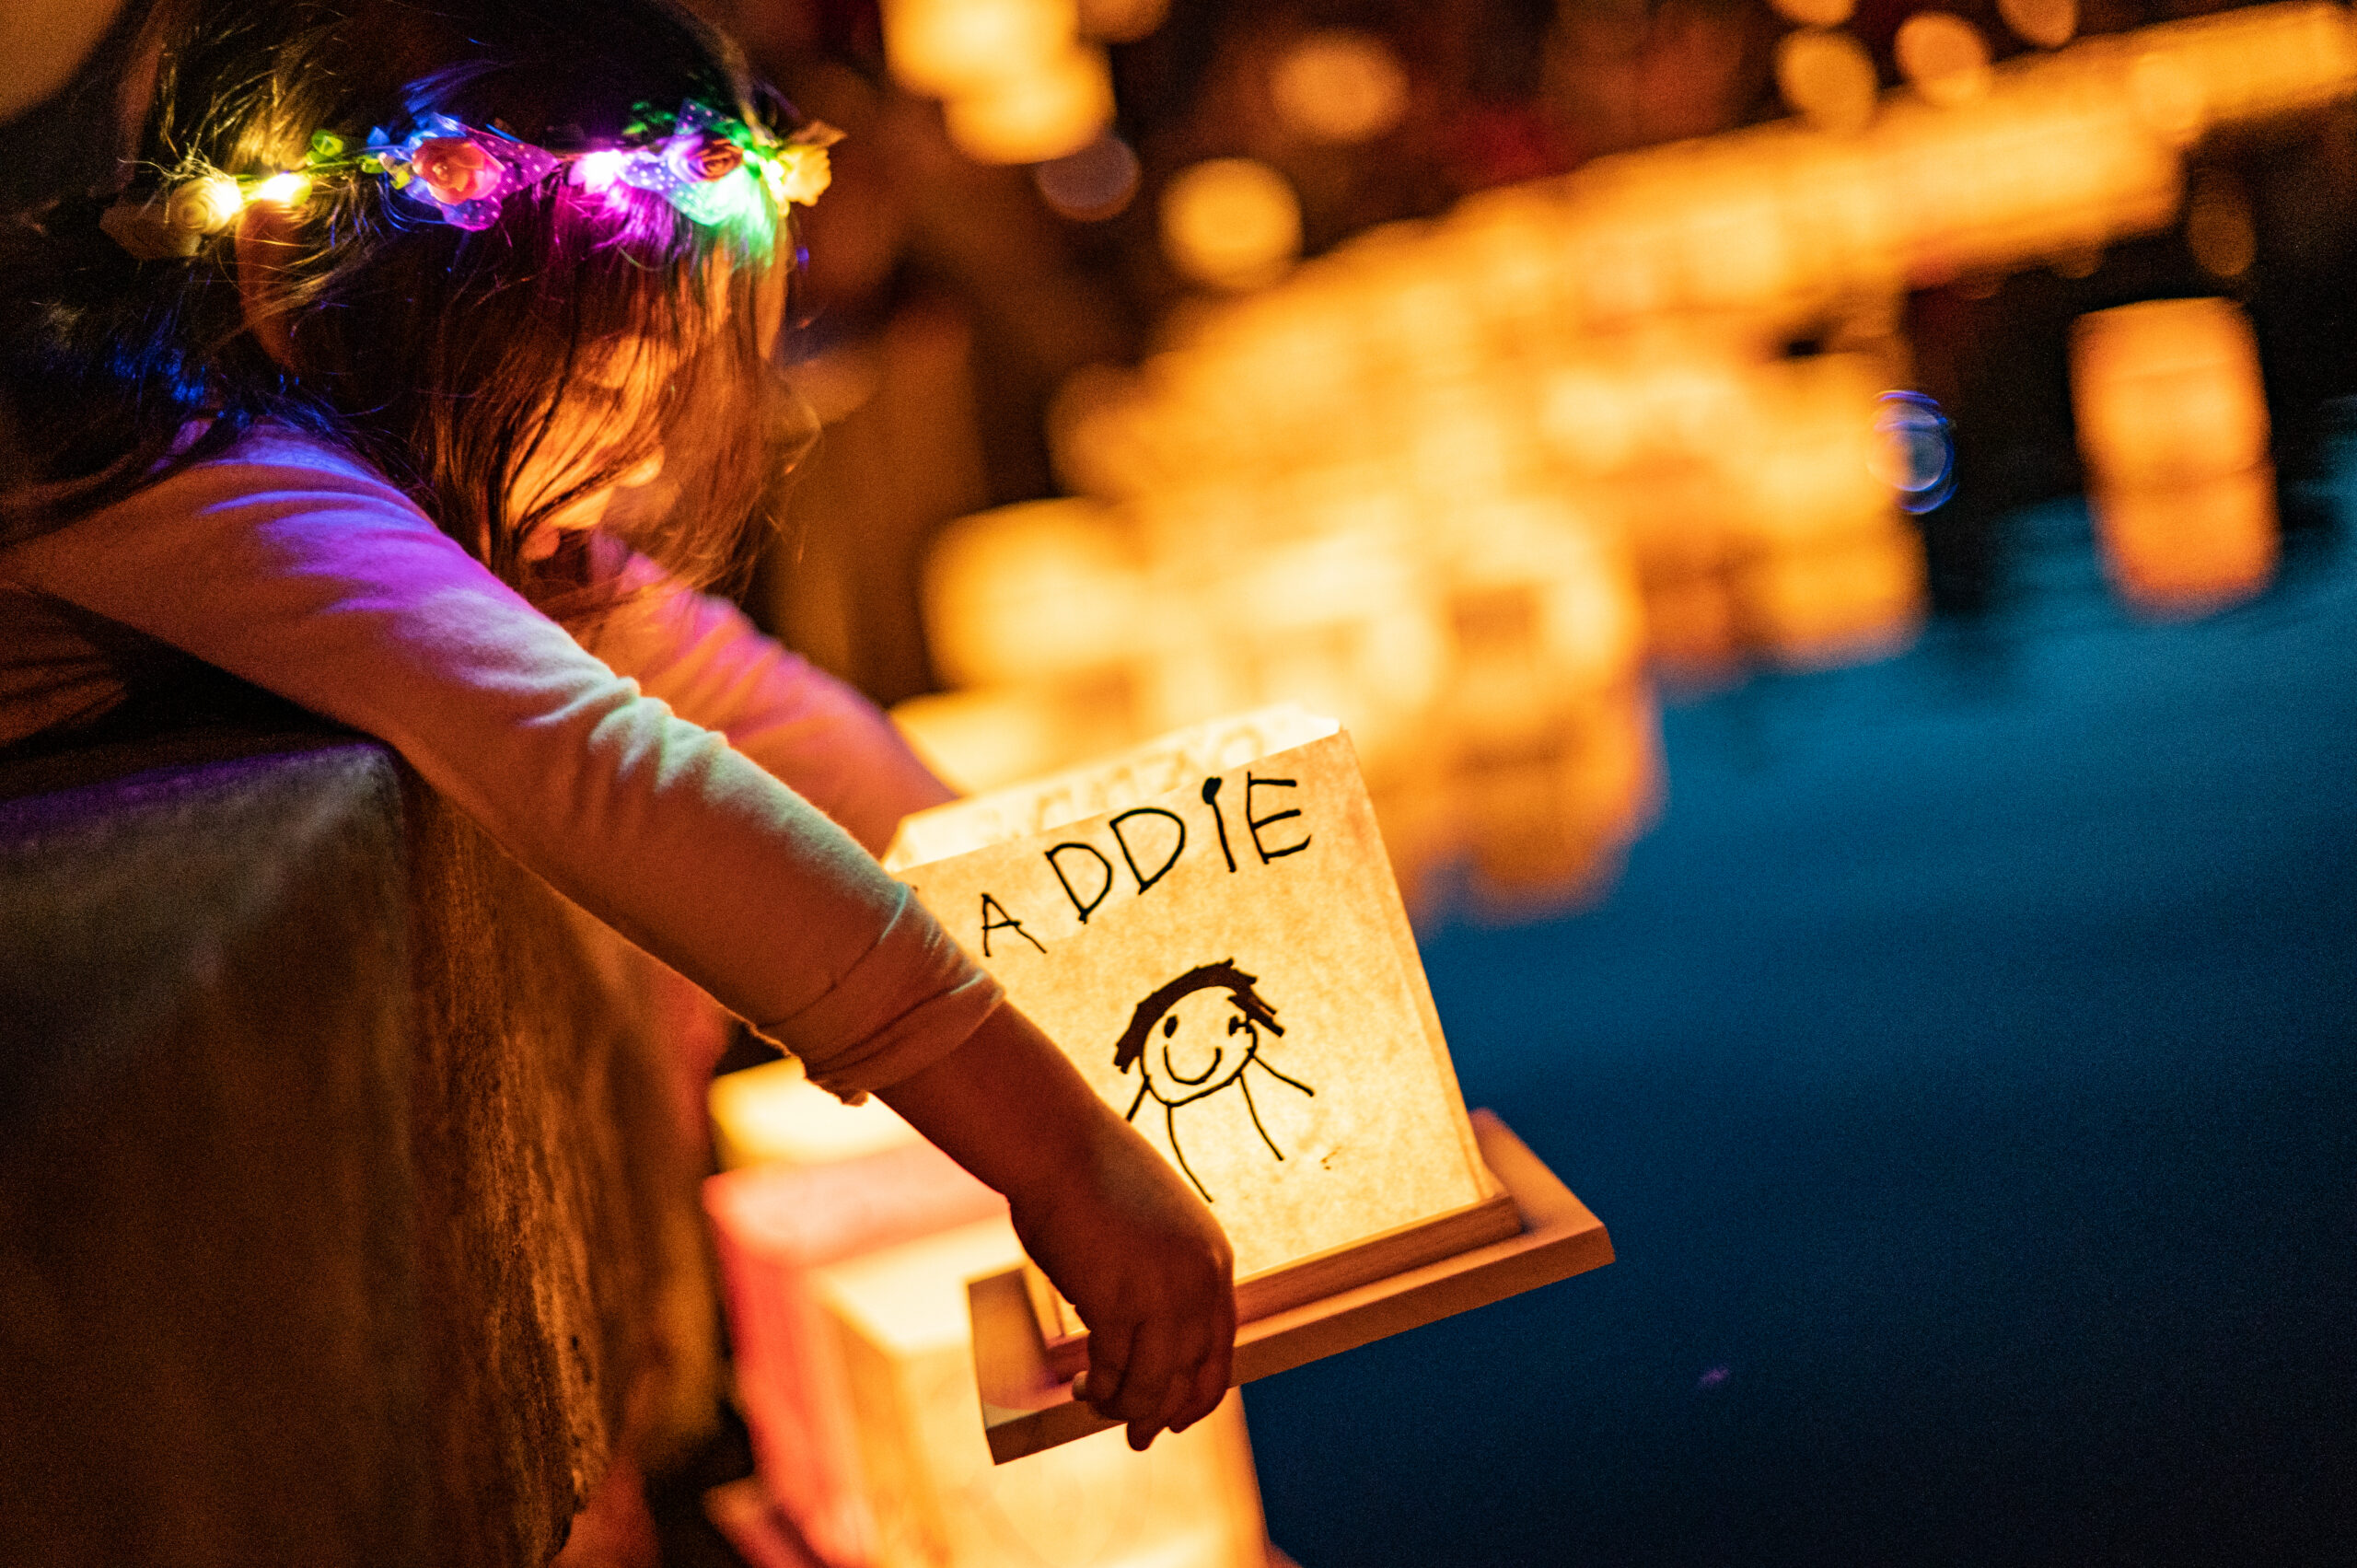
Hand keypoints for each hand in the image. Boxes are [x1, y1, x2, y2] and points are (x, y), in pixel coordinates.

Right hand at [878, 1005, 1234, 1449]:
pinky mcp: (1116, 1302)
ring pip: (1152, 1383)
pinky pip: (1113, 1370)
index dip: (1200, 1392)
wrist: (1058, 1144)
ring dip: (1123, 1405)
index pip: (1220, 1348)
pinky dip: (1099, 1388)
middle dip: (1163, 1413)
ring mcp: (1161, 1294)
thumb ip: (1162, 1276)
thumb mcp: (1154, 1228)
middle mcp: (1199, 1282)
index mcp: (1215, 1260)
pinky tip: (1080, 1388)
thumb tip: (1141, 1334)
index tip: (1177, 1416)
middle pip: (1191, 1375)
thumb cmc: (1094, 1179)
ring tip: (1094, 1404)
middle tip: (1139, 1438)